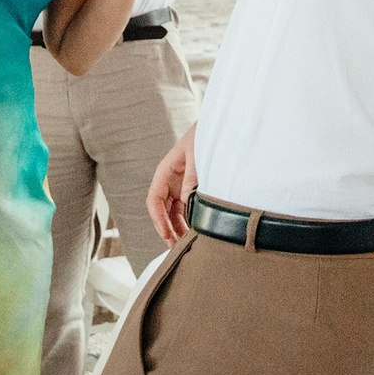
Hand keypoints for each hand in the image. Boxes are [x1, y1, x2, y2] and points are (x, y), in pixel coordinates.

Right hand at [147, 126, 197, 243]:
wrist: (218, 127)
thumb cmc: (205, 136)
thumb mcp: (197, 155)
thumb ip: (191, 177)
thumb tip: (187, 201)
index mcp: (165, 171)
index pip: (154, 199)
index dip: (158, 219)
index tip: (166, 234)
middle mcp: (170, 181)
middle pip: (162, 210)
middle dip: (167, 229)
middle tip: (175, 247)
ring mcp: (180, 185)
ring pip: (174, 212)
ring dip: (177, 228)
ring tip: (184, 245)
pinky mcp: (191, 188)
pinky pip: (186, 208)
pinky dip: (188, 221)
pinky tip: (194, 232)